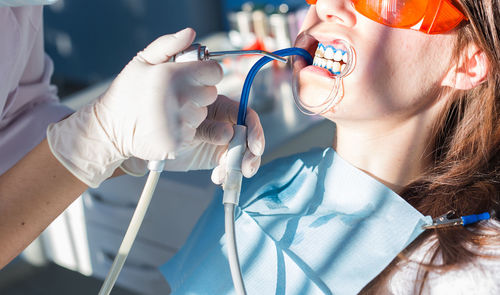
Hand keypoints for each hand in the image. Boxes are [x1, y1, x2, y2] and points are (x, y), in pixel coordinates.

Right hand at [47, 28, 221, 187]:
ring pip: (202, 114)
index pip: (214, 72)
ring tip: (167, 110)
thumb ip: (169, 44)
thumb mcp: (142, 61)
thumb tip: (191, 33)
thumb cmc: (126, 92)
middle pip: (210, 93)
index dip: (206, 72)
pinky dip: (183, 129)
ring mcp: (179, 123)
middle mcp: (179, 99)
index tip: (194, 76)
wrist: (110, 127)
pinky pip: (194, 132)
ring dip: (190, 111)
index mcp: (172, 76)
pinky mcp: (178, 142)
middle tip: (176, 94)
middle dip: (198, 92)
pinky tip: (166, 124)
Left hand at [162, 95, 264, 183]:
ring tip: (226, 176)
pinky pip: (232, 165)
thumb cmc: (167, 127)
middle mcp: (226, 122)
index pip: (245, 115)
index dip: (254, 130)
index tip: (255, 147)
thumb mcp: (187, 127)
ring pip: (243, 153)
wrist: (154, 147)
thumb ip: (208, 129)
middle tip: (246, 168)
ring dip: (240, 167)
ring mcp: (224, 140)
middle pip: (249, 136)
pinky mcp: (219, 156)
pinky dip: (229, 174)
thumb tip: (228, 133)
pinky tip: (219, 178)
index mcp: (220, 107)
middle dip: (251, 153)